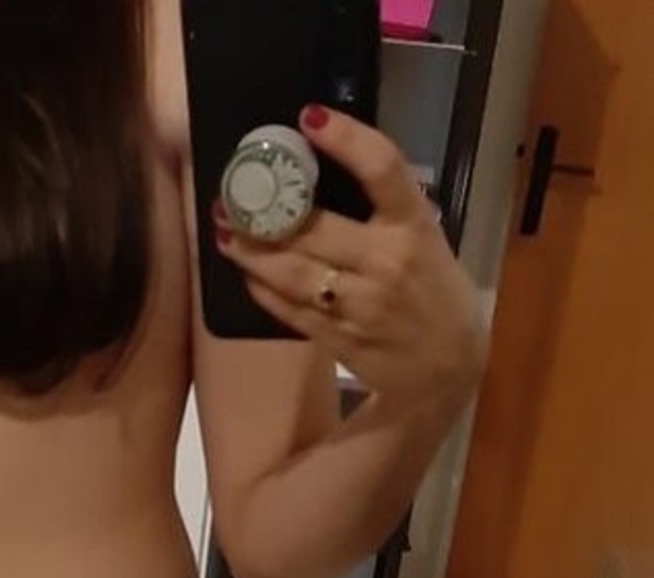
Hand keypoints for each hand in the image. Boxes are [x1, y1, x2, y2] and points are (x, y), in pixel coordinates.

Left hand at [214, 107, 486, 407]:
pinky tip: (246, 271)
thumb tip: (320, 168)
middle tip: (232, 191)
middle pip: (314, 227)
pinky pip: (289, 309)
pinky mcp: (338, 339)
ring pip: (292, 273)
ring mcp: (359, 305)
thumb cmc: (435, 290)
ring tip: (224, 231)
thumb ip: (385, 208)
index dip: (345, 138)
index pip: (382, 169)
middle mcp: (386, 262)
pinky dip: (262, 289)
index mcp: (414, 225)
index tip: (309, 117)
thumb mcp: (426, 237)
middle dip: (267, 209)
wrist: (446, 368)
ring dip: (251, 251)